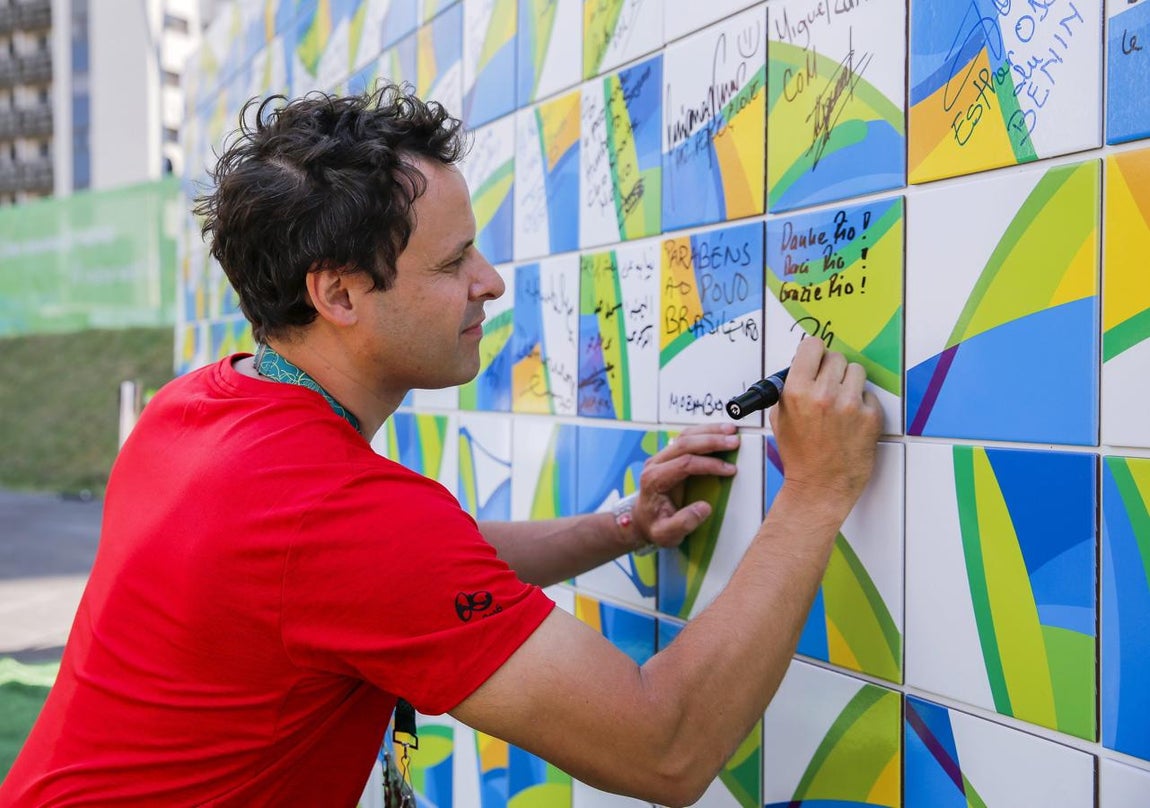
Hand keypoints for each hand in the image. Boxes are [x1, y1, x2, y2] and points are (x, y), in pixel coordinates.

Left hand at [630, 424, 739, 549]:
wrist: (642, 520)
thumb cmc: (655, 526)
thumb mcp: (666, 534)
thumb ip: (683, 524)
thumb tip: (704, 508)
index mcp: (654, 479)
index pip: (684, 464)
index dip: (709, 465)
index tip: (730, 470)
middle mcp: (656, 463)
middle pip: (684, 443)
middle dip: (712, 441)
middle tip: (735, 442)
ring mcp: (662, 456)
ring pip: (686, 435)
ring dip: (710, 431)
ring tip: (732, 430)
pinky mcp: (669, 455)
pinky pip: (687, 437)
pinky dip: (705, 432)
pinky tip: (720, 431)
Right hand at [768, 338, 882, 506]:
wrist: (820, 486)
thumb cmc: (800, 457)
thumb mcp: (780, 419)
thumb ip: (789, 390)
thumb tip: (802, 368)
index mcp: (797, 392)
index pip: (811, 347)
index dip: (813, 353)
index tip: (815, 358)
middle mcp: (823, 394)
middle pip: (836, 357)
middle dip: (831, 370)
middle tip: (828, 386)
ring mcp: (849, 405)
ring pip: (856, 371)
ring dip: (849, 383)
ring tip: (841, 403)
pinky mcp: (870, 416)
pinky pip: (869, 395)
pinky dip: (862, 403)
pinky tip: (851, 419)